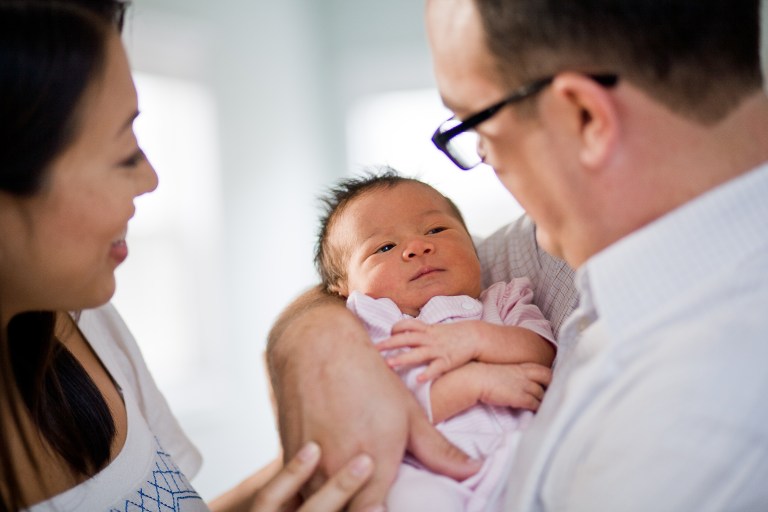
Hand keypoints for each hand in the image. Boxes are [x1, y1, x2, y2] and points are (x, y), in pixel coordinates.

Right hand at [267, 291, 481, 510]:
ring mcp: (309, 466)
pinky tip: (324, 475)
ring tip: (346, 491)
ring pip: (318, 504)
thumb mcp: (408, 414)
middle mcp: (338, 472)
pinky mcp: (288, 457)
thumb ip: (438, 450)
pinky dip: (311, 487)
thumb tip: (472, 471)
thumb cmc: (367, 377)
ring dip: (333, 502)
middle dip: (358, 508)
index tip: (386, 507)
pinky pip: (297, 488)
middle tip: (371, 501)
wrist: (318, 347)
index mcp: (373, 466)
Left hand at [378, 319, 482, 381]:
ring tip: (389, 364)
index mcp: (426, 330)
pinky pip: (436, 367)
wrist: (475, 336)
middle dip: (390, 343)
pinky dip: (427, 373)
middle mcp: (429, 338)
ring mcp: (438, 349)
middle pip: (406, 338)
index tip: (386, 334)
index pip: (407, 325)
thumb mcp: (435, 329)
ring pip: (418, 353)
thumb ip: (420, 332)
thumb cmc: (452, 335)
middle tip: (375, 349)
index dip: (395, 328)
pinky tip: (418, 380)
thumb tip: (403, 335)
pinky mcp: (447, 361)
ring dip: (403, 358)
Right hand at [473, 362, 551, 410]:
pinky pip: (535, 404)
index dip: (547, 378)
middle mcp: (525, 375)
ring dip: (544, 400)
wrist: (476, 378)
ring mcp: (524, 386)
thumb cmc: (484, 374)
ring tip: (545, 407)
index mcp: (521, 367)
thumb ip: (512, 374)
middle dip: (551, 386)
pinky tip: (536, 413)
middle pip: (548, 378)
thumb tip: (513, 381)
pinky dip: (538, 409)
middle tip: (552, 395)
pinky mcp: (520, 397)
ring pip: (542, 393)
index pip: (542, 370)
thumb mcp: (502, 371)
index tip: (548, 385)